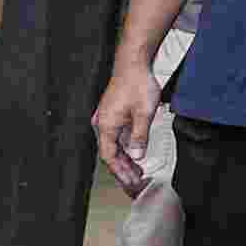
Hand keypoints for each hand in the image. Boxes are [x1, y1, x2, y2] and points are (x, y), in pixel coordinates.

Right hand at [92, 60, 163, 194]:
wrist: (133, 64)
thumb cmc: (137, 85)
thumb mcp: (143, 114)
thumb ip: (139, 137)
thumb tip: (136, 157)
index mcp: (106, 126)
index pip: (109, 156)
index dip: (120, 170)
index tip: (131, 181)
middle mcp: (102, 124)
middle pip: (110, 152)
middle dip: (122, 168)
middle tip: (135, 181)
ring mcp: (106, 119)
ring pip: (113, 145)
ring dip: (124, 158)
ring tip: (137, 170)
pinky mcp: (112, 114)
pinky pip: (115, 136)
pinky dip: (124, 146)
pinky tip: (134, 151)